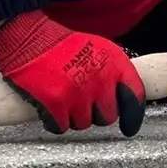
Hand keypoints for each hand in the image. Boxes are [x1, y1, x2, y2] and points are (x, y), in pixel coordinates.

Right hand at [0, 11, 145, 136]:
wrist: (31, 39)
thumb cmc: (64, 46)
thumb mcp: (100, 50)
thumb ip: (114, 73)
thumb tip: (125, 98)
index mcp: (115, 63)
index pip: (134, 95)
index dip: (132, 115)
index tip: (128, 127)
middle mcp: (100, 79)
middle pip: (107, 116)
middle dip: (96, 114)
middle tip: (83, 103)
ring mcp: (78, 92)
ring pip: (84, 124)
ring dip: (74, 117)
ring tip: (64, 98)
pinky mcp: (56, 102)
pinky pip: (61, 127)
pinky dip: (55, 121)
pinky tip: (51, 107)